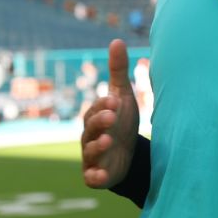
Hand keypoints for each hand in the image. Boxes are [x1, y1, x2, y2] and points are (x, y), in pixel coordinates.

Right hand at [81, 39, 139, 188]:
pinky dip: (95, 177)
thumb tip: (117, 40)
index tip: (115, 99)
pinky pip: (92, 177)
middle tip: (112, 116)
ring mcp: (92, 156)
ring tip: (109, 141)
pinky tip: (101, 176)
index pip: (97, 109)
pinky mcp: (97, 175)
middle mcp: (90, 136)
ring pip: (90, 151)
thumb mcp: (122, 96)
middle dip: (100, 122)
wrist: (128, 153)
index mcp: (95, 117)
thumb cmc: (121, 122)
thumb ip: (118, 71)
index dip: (104, 104)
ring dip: (98, 146)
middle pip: (90, 128)